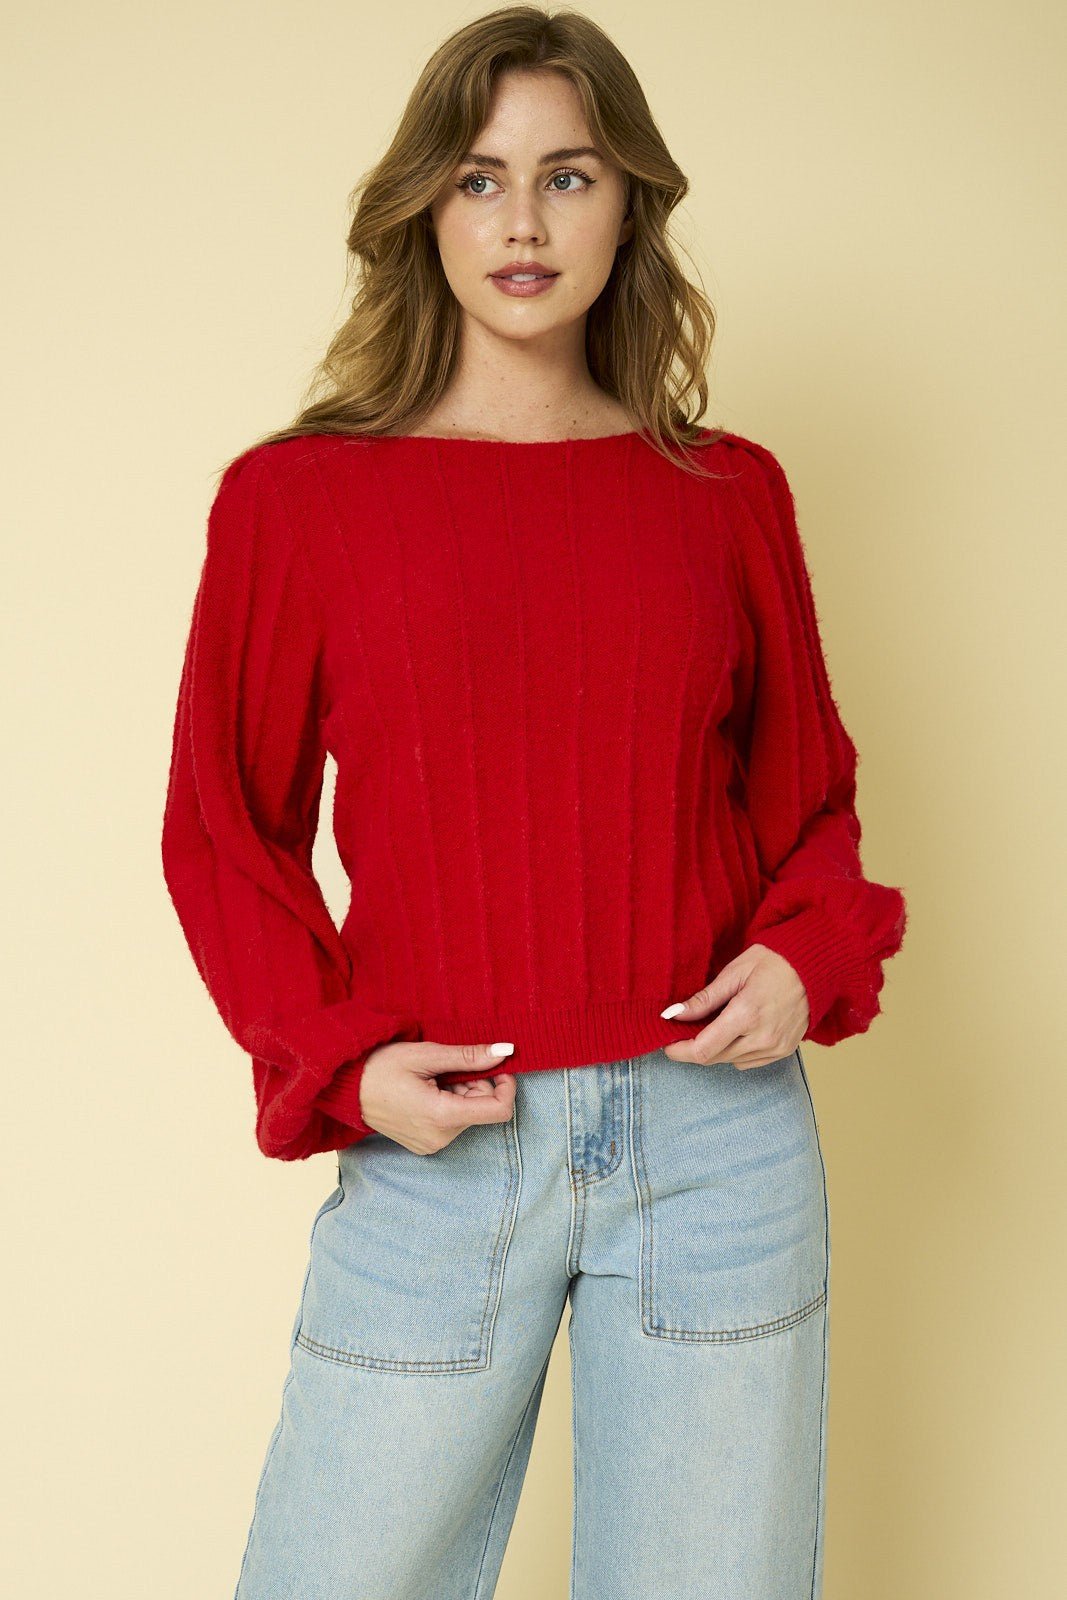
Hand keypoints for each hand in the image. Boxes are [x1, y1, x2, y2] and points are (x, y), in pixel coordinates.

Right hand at [359, 1039, 517, 1153]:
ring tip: (430, 1080)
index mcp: (442, 1116)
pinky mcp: (425, 1146)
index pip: (499, 1111)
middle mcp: (441, 1138)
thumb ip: (468, 1056)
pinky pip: (452, 1124)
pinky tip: (424, 1093)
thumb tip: (505, 1051)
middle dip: (475, 1084)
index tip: (497, 1066)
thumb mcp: (426, 1055)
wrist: (345, 1089)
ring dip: (460, 1093)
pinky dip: (448, 1104)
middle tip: (447, 1068)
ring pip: (468, 1115)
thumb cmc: (380, 1068)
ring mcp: (432, 1145)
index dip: (506, 1086)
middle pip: (482, 1110)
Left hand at [661, 944, 809, 1069]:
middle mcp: (762, 1038)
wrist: (815, 968)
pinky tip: (737, 1032)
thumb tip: (673, 1014)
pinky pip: (750, 1062)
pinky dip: (736, 1052)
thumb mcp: (734, 972)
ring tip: (714, 1026)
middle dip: (695, 1048)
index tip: (667, 1045)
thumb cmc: (773, 962)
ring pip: (731, 1062)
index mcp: (746, 1015)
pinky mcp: (785, 1051)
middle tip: (685, 1031)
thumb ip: (703, 999)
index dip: (680, 1051)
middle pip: (714, 1058)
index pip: (703, 1049)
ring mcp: (776, 1047)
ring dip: (717, 1050)